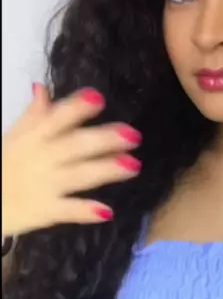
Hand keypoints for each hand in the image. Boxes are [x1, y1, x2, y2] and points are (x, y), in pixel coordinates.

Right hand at [2, 84, 142, 237]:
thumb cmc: (4, 166)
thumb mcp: (14, 137)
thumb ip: (33, 115)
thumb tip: (41, 87)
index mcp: (34, 137)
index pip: (57, 118)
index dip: (76, 108)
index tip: (98, 98)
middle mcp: (42, 158)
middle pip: (76, 146)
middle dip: (104, 140)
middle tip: (133, 135)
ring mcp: (45, 185)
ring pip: (79, 175)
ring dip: (106, 169)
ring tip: (133, 165)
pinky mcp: (46, 211)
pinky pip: (68, 210)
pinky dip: (85, 211)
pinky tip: (106, 211)